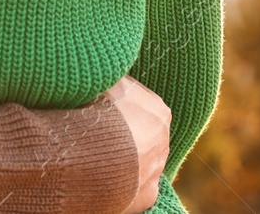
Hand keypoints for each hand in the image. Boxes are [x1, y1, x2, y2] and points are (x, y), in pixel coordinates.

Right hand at [106, 75, 170, 213]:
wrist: (98, 154)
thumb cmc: (100, 112)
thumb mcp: (106, 82)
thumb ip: (111, 76)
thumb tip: (108, 64)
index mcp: (159, 110)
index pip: (137, 103)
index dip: (116, 104)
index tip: (98, 106)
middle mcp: (164, 140)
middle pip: (141, 133)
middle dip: (122, 133)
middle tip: (95, 130)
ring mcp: (157, 169)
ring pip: (139, 160)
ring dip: (121, 157)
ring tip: (95, 153)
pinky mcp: (147, 195)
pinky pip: (133, 187)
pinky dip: (120, 182)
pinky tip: (102, 174)